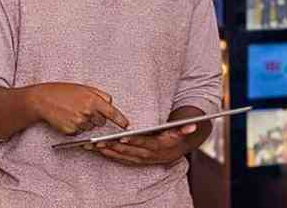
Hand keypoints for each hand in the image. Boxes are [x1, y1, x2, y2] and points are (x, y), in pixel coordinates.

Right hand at [27, 83, 128, 135]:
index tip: (126, 125)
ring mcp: (79, 123)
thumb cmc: (62, 92)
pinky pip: (80, 132)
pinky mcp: (71, 131)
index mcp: (92, 100)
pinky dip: (76, 127)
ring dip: (86, 123)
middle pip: (101, 122)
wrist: (42, 100)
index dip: (120, 120)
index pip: (112, 112)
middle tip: (85, 110)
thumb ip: (99, 95)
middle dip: (97, 118)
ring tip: (73, 112)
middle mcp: (87, 112)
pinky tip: (68, 118)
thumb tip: (110, 102)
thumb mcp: (84, 88)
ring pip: (90, 128)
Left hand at [83, 124, 197, 165]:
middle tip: (99, 141)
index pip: (144, 143)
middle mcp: (148, 156)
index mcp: (158, 147)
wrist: (175, 152)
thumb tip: (193, 125)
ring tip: (93, 145)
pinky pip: (120, 159)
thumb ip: (185, 128)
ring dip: (108, 152)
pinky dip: (109, 155)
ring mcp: (140, 160)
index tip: (122, 136)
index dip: (133, 141)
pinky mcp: (134, 161)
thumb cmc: (174, 138)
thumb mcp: (181, 132)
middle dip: (114, 146)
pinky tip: (98, 150)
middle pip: (129, 151)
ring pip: (122, 156)